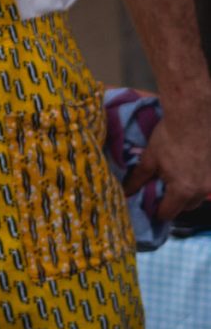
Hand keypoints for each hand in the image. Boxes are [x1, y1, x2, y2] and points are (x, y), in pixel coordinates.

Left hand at [130, 88, 210, 221]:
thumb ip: (138, 178)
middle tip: (162, 190)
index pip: (168, 213)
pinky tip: (188, 168)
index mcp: (183, 191)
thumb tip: (126, 191)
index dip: (156, 211)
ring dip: (187, 192)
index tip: (149, 205)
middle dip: (174, 202)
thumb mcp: (150, 158)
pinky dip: (197, 180)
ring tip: (176, 178)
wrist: (193, 116)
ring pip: (198, 196)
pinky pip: (206, 182)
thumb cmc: (169, 137)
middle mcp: (201, 190)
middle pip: (186, 206)